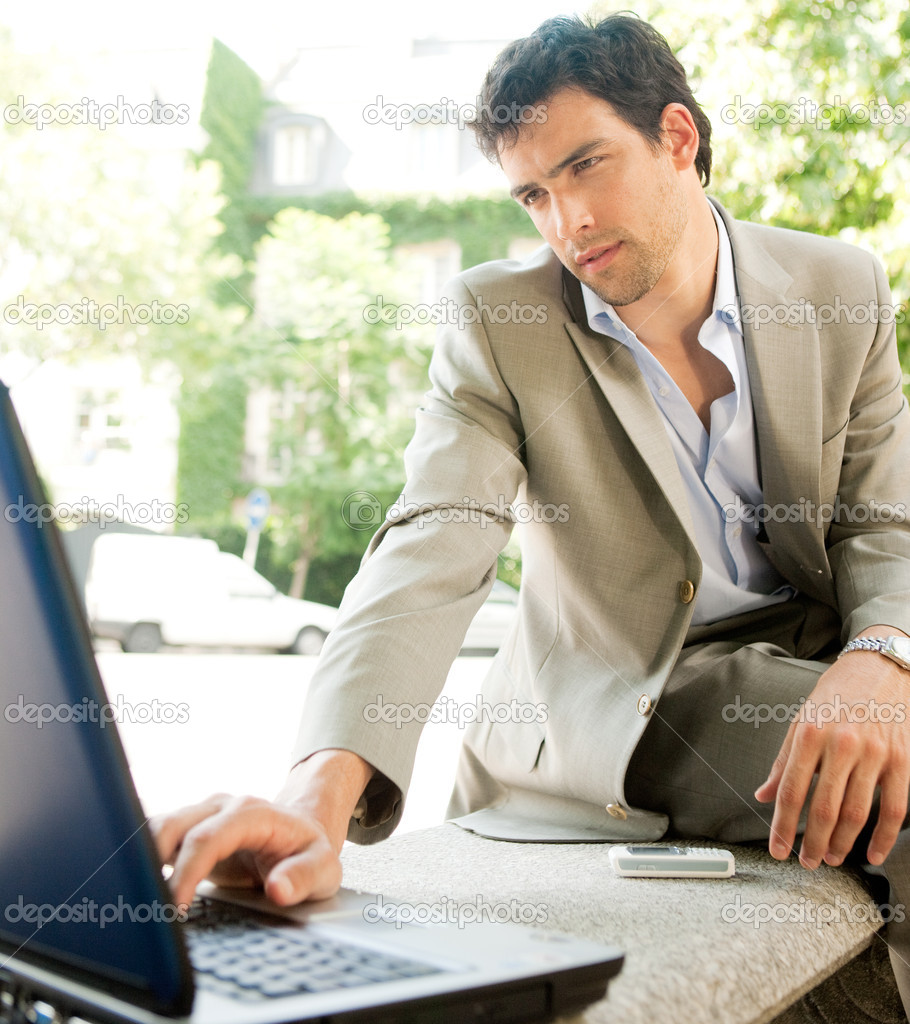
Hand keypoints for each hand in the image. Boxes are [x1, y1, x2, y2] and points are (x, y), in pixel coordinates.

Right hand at [150, 749, 373, 908]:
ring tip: (136, 900)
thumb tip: (278, 890)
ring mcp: (203, 814)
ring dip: (140, 859)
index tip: (175, 906)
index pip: (209, 837)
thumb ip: (303, 877)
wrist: (302, 831)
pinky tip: (137, 885)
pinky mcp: (190, 828)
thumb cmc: (309, 851)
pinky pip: (155, 836)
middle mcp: (223, 808)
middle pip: (174, 826)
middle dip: (152, 865)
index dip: (188, 871)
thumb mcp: (323, 868)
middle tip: (147, 908)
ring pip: (157, 827)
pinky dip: (140, 857)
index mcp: (253, 814)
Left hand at [755, 628, 909, 869]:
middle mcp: (841, 744)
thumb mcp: (800, 720)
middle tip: (806, 861)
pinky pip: (894, 808)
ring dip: (843, 843)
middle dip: (812, 842)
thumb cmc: (836, 694)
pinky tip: (872, 852)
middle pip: (824, 808)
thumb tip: (763, 794)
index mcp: (809, 734)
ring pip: (857, 813)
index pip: (790, 790)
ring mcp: (875, 753)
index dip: (781, 825)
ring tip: (832, 858)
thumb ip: (783, 761)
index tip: (777, 848)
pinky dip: (884, 836)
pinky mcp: (901, 760)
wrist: (879, 668)